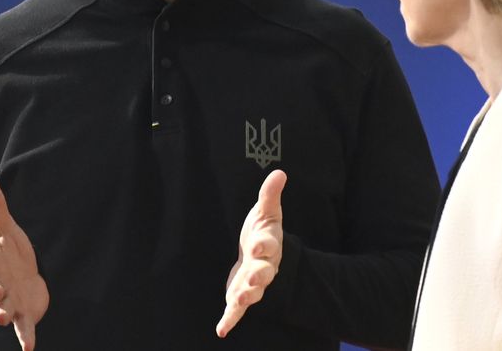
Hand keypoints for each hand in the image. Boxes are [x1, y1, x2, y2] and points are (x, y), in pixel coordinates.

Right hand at [0, 177, 48, 350]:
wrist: (22, 279)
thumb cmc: (10, 253)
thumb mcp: (4, 230)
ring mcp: (7, 302)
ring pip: (1, 311)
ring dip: (1, 315)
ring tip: (3, 318)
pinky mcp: (22, 316)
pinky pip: (22, 329)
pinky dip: (24, 339)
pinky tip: (28, 350)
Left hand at [216, 169, 286, 337]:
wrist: (258, 255)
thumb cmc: (261, 232)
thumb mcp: (265, 212)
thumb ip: (270, 195)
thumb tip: (280, 172)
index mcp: (269, 244)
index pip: (269, 244)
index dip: (264, 244)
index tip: (256, 244)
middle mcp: (264, 266)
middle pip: (265, 272)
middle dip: (260, 274)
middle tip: (255, 276)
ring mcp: (253, 283)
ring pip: (253, 291)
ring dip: (246, 296)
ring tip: (239, 300)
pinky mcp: (240, 295)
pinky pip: (236, 310)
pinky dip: (230, 320)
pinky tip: (221, 329)